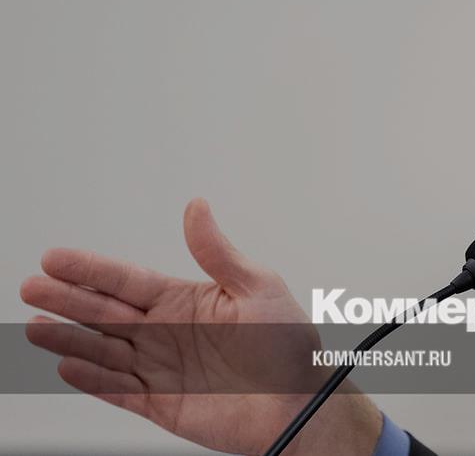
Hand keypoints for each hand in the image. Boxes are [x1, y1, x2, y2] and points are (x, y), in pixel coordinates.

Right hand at [20, 198, 382, 455]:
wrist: (303, 404)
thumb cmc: (290, 346)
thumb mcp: (260, 288)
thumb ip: (219, 253)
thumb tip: (196, 208)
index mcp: (187, 300)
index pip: (129, 281)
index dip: (92, 270)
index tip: (56, 259)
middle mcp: (167, 332)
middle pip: (106, 312)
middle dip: (68, 300)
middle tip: (33, 287)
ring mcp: (161, 368)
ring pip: (104, 350)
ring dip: (70, 339)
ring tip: (37, 326)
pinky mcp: (162, 403)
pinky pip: (119, 389)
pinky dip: (92, 379)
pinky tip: (68, 365)